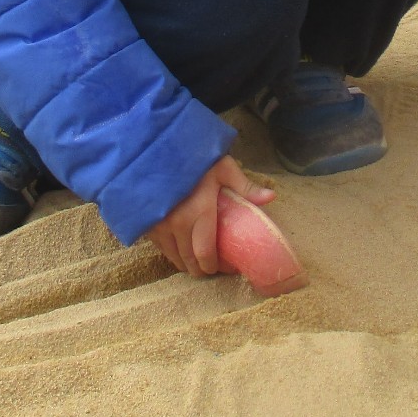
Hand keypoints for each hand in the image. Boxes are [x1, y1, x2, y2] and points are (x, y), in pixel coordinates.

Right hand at [148, 155, 275, 276]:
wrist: (155, 147)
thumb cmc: (193, 157)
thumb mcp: (223, 167)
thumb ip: (244, 186)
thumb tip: (272, 197)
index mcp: (198, 212)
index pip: (205, 253)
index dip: (216, 266)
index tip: (227, 267)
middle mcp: (175, 224)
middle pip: (189, 260)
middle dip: (202, 269)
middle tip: (213, 267)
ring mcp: (157, 225)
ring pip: (173, 256)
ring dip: (186, 262)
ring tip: (198, 260)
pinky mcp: (145, 222)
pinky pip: (160, 247)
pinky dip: (171, 252)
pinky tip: (180, 247)